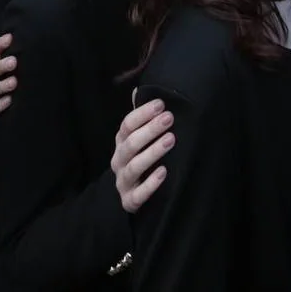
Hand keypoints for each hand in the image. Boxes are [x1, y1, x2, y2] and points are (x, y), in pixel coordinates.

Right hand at [0, 33, 16, 118]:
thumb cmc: (11, 77)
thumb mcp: (16, 65)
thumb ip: (24, 55)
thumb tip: (43, 43)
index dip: (0, 44)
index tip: (10, 38)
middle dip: (2, 66)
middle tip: (14, 62)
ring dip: (1, 86)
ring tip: (14, 82)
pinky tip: (9, 100)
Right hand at [112, 98, 174, 213]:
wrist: (128, 194)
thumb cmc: (137, 157)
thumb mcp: (136, 137)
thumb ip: (139, 116)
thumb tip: (139, 90)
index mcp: (121, 142)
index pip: (127, 125)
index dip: (142, 113)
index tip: (161, 104)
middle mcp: (118, 160)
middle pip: (130, 143)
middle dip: (150, 130)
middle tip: (169, 118)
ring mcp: (122, 182)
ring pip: (134, 167)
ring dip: (152, 152)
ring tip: (171, 140)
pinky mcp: (129, 201)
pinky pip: (138, 195)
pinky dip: (150, 184)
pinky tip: (164, 172)